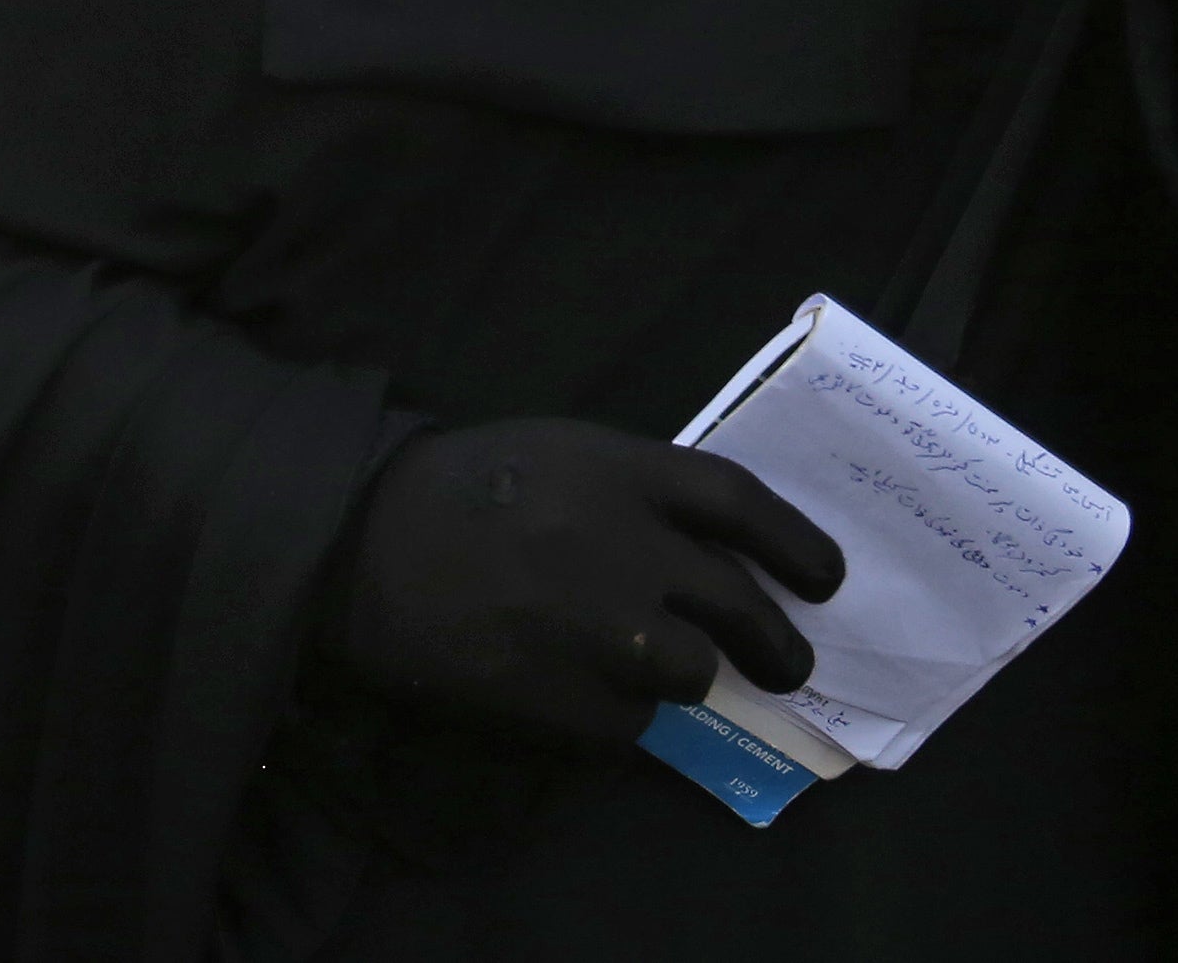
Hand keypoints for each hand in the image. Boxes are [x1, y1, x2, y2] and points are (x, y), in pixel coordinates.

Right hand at [334, 417, 843, 743]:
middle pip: (741, 604)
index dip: (798, 545)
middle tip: (788, 663)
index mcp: (622, 472)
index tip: (825, 579)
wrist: (351, 549)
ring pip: (694, 672)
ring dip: (689, 677)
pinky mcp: (567, 700)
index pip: (744, 506)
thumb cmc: (452, 490)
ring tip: (667, 678)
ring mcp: (601, 631)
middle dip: (778, 643)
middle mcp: (627, 548)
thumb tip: (707, 549)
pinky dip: (621, 716)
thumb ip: (633, 490)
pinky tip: (583, 696)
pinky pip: (630, 724)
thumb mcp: (554, 453)